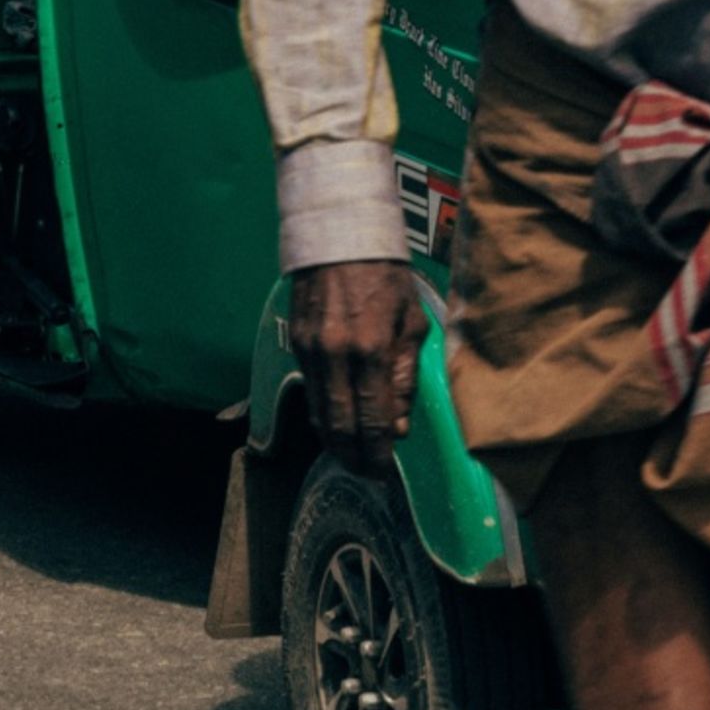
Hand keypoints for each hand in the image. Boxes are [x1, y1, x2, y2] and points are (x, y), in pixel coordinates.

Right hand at [286, 260, 422, 470]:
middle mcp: (336, 355)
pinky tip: (337, 424)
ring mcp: (311, 351)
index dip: (378, 453)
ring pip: (320, 413)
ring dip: (336, 442)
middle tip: (368, 474)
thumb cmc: (386, 277)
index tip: (385, 472)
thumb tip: (399, 425)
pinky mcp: (297, 344)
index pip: (373, 419)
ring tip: (353, 457)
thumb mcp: (412, 322)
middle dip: (354, 457)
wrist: (338, 236)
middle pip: (340, 425)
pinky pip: (311, 391)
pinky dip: (324, 414)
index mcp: (371, 349)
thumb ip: (406, 375)